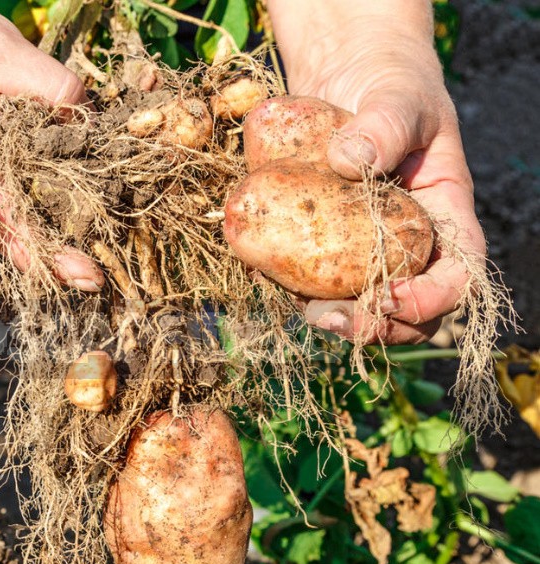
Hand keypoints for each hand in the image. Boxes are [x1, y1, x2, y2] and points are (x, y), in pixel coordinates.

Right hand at [0, 0, 103, 290]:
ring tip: (104, 244)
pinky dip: (62, 174)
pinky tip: (93, 178)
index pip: (7, 220)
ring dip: (64, 219)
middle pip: (20, 223)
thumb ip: (43, 84)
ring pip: (29, 198)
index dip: (45, 253)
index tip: (83, 276)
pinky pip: (32, 165)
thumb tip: (85, 114)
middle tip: (100, 279)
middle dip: (60, 251)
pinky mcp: (0, 137)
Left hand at [268, 1, 482, 343]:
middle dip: (381, 325)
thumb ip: (384, 126)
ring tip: (312, 314)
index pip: (456, 274)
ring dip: (340, 320)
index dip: (431, 298)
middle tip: (342, 320)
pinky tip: (272, 278)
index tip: (391, 294)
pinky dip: (295, 289)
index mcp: (444, 216)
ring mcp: (362, 247)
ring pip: (362, 304)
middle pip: (410, 308)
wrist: (348, 73)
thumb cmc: (389, 84)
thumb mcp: (398, 98)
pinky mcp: (320, 242)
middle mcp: (407, 241)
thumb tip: (349, 163)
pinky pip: (312, 277)